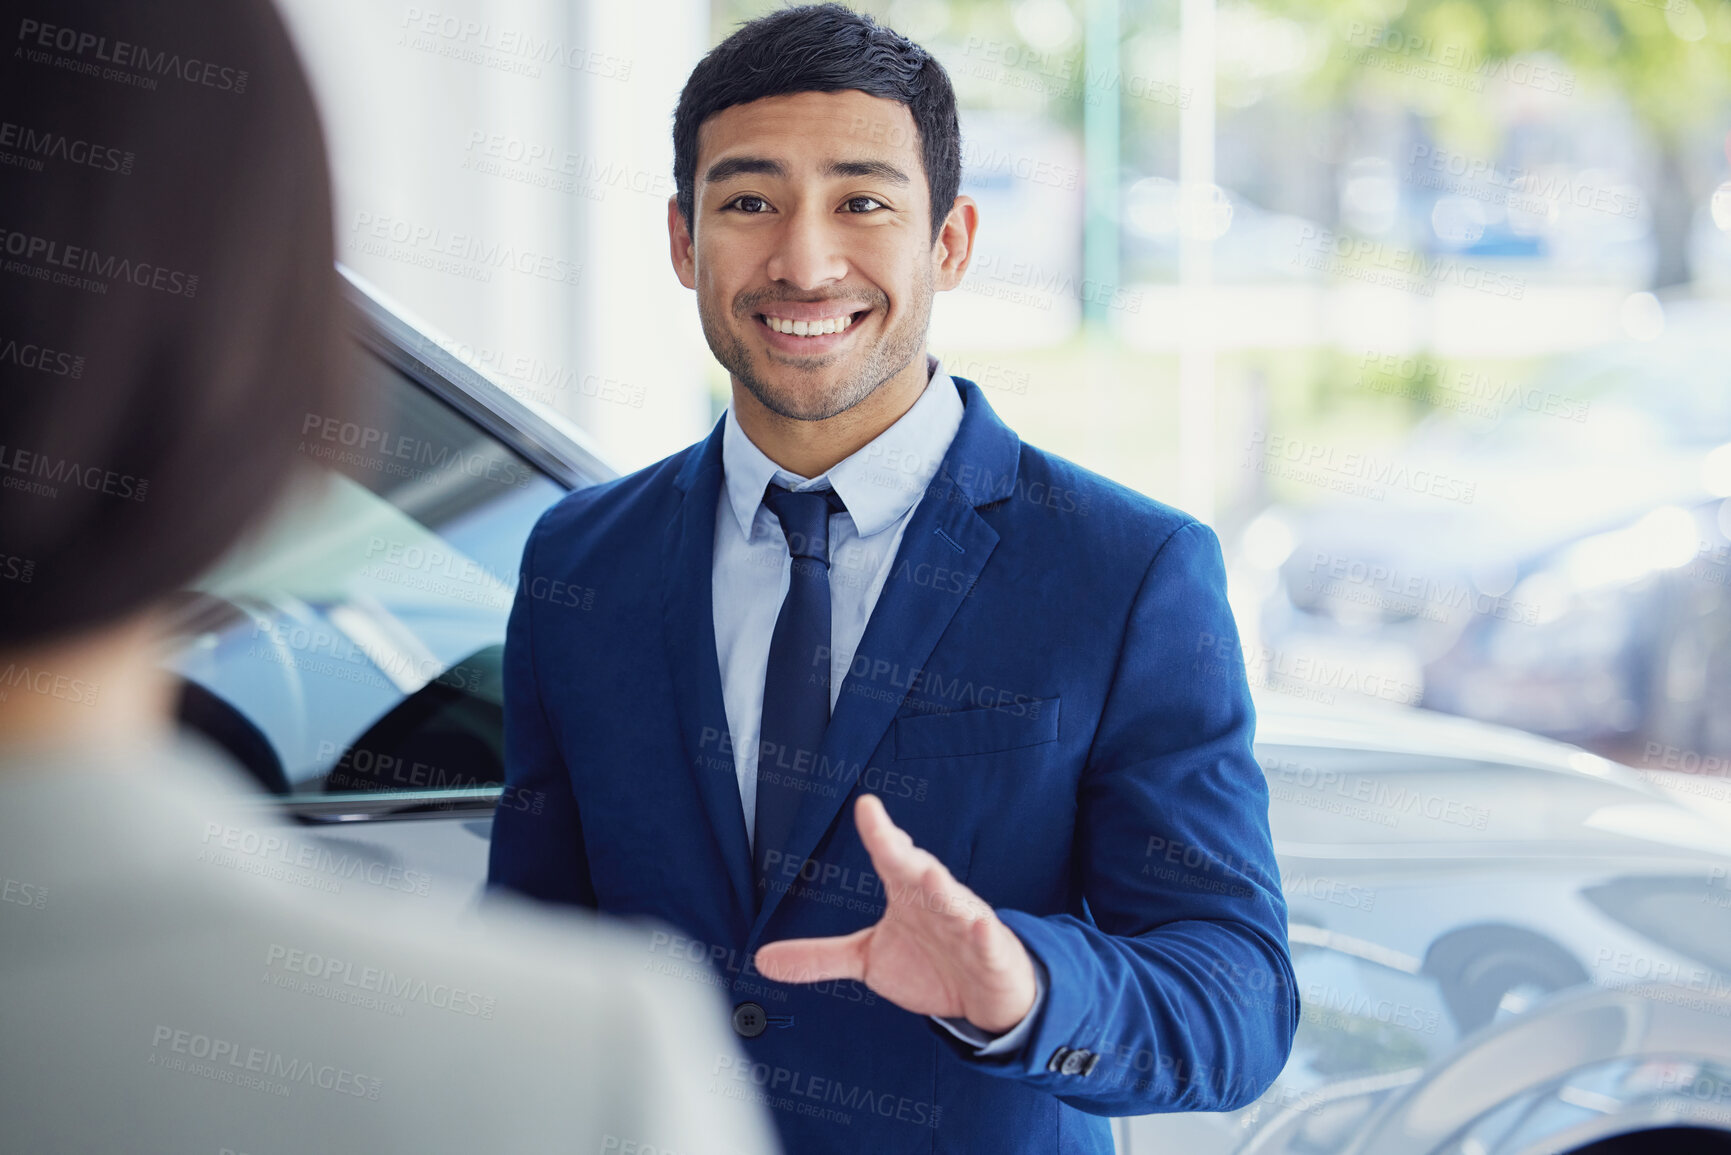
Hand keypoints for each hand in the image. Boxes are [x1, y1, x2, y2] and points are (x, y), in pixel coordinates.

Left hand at [754, 794, 1036, 1033]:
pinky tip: (978, 926)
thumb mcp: (868, 960)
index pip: (891, 859)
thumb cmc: (931, 963)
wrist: (986, 993)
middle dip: (906, 856)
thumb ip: (819, 956)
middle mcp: (938, 902)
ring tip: (930, 875)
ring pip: (956, 904)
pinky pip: (987, 943)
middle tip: (890, 839)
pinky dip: (983, 935)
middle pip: (921, 873)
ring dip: (944, 891)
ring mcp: (967, 926)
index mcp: (909, 894)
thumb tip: (761, 959)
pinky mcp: (991, 954)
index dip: (879, 833)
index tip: (866, 806)